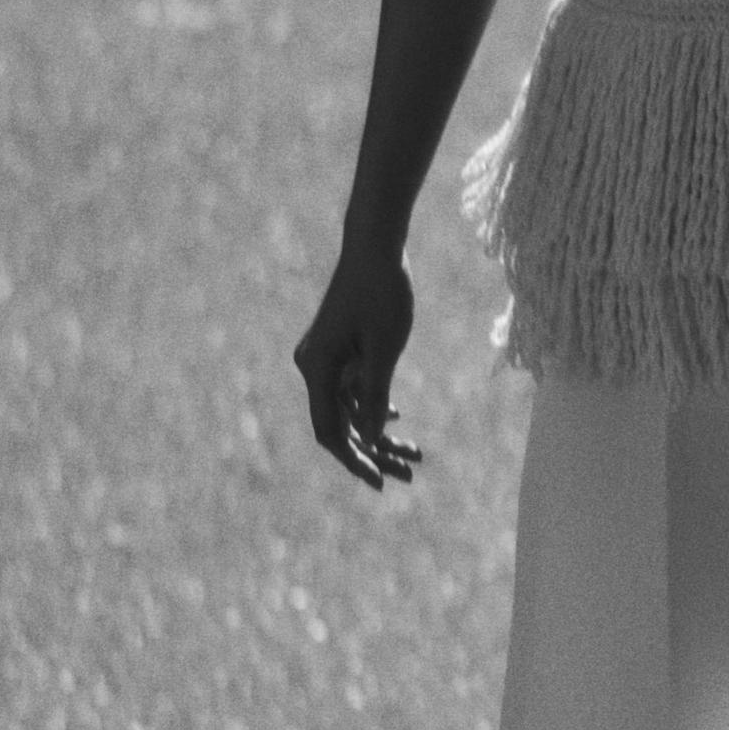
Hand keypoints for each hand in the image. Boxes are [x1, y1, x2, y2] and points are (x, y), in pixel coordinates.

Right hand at [294, 244, 421, 489]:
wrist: (375, 247)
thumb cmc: (382, 292)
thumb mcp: (384, 347)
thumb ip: (376, 393)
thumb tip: (374, 439)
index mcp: (317, 368)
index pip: (330, 431)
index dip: (354, 460)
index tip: (380, 482)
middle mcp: (314, 367)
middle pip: (341, 426)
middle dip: (373, 453)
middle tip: (408, 476)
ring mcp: (326, 361)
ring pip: (350, 411)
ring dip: (379, 433)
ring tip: (414, 457)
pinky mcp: (339, 352)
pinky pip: (352, 391)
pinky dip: (374, 407)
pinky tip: (398, 421)